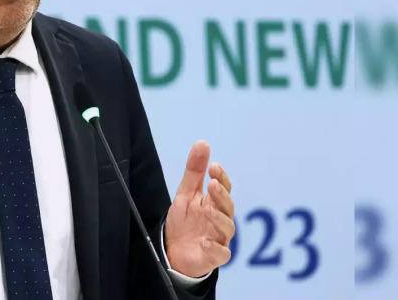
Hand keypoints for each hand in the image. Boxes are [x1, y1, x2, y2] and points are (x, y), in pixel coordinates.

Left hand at [165, 141, 234, 277]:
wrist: (173, 250)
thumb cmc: (184, 221)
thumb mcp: (185, 193)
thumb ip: (194, 171)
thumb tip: (203, 143)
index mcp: (214, 203)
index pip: (223, 188)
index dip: (221, 177)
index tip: (214, 166)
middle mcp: (220, 219)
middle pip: (227, 206)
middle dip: (221, 195)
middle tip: (212, 184)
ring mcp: (219, 238)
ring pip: (227, 228)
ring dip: (219, 218)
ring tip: (207, 210)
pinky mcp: (215, 257)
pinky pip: (221, 254)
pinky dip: (215, 248)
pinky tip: (205, 242)